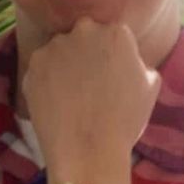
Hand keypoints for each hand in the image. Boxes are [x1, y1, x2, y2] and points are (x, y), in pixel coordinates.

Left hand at [21, 17, 160, 183]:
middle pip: (84, 35)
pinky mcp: (33, 65)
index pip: (113, 34)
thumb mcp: (150, 86)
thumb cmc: (125, 121)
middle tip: (89, 83)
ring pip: (60, 50)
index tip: (110, 73)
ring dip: (64, 65)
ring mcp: (55, 47)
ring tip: (71, 97)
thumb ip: (138, 61)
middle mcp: (84, 31)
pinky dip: (46, 81)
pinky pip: (42, 68)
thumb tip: (127, 59)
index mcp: (116, 33)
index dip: (112, 54)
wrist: (88, 152)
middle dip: (86, 52)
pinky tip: (56, 103)